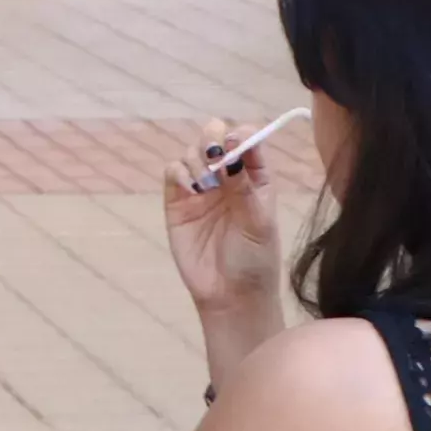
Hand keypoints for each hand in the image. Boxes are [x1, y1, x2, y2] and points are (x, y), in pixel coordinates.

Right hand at [162, 114, 285, 321]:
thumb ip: (244, 187)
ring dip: (195, 158)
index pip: (246, 142)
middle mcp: (226, 179)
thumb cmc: (255, 259)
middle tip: (213, 153)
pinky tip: (190, 189)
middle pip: (215, 139)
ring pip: (191, 152)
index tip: (235, 141)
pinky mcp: (177, 202)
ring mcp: (200, 189)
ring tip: (203, 182)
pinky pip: (172, 173)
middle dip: (212, 139)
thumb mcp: (258, 222)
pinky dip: (178, 173)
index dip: (239, 135)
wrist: (231, 295)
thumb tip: (231, 152)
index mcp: (254, 179)